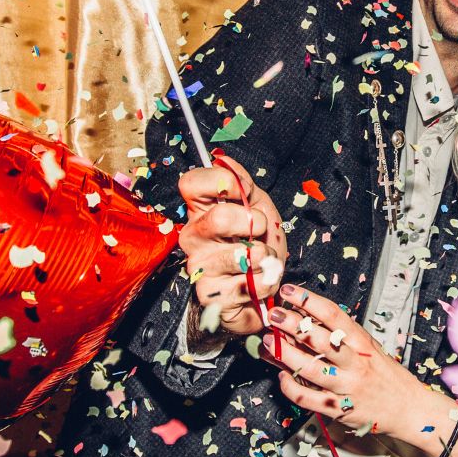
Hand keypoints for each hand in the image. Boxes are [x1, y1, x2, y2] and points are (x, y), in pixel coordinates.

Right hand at [178, 153, 287, 337]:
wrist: (262, 287)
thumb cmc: (257, 243)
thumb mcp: (259, 205)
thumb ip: (243, 183)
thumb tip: (224, 160)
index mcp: (201, 210)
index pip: (191, 183)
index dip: (223, 182)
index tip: (244, 192)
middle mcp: (193, 236)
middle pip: (219, 218)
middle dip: (255, 224)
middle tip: (260, 231)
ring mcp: (199, 266)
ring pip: (241, 254)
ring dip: (266, 256)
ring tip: (265, 259)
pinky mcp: (210, 296)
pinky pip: (249, 284)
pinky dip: (266, 281)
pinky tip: (260, 280)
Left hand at [266, 284, 442, 442]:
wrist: (408, 409)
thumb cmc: (387, 376)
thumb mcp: (370, 348)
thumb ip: (343, 336)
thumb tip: (308, 319)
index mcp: (363, 344)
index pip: (334, 315)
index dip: (309, 300)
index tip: (290, 292)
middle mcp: (355, 363)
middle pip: (319, 339)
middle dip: (291, 324)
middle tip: (273, 314)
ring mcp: (346, 387)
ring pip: (308, 368)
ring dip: (284, 354)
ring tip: (268, 342)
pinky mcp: (338, 409)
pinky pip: (307, 398)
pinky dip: (290, 387)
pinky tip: (281, 377)